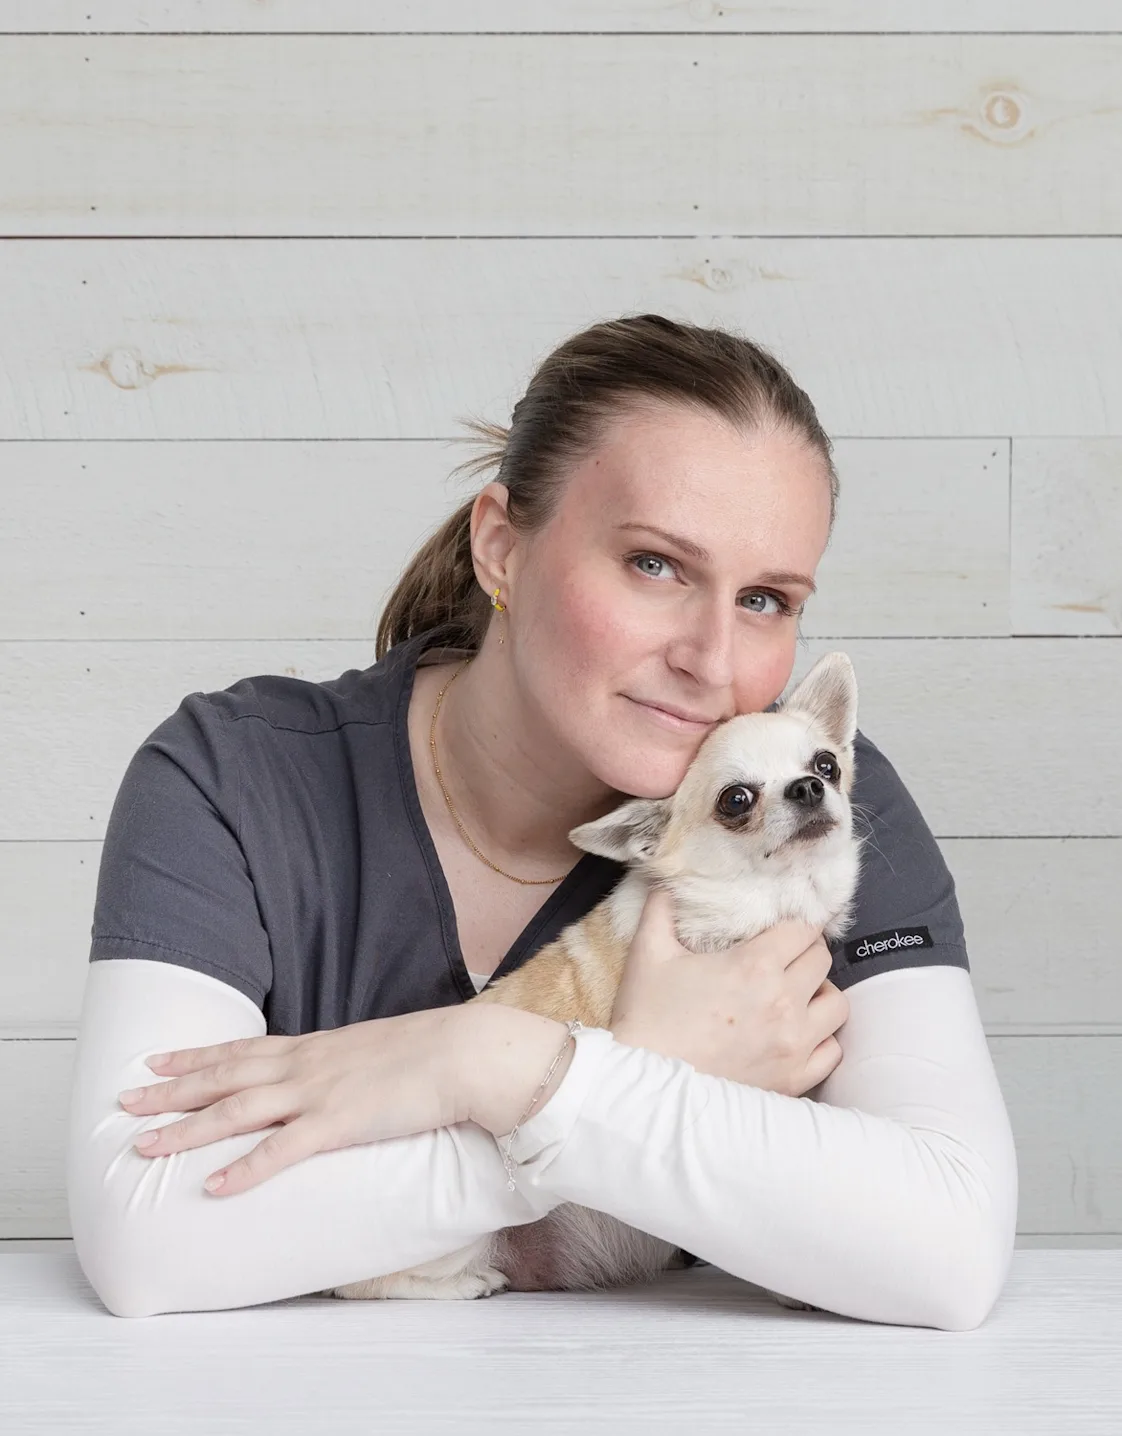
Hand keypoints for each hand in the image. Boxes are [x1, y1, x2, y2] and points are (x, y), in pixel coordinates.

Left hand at [117, 1006, 474, 1196]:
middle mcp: (305, 1067)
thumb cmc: (430, 1054)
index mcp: (314, 1049)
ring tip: (146, 1145)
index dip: (195, 1057)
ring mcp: (317, 1094)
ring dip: (187, 1129)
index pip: (241, 1050)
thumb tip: (334, 1082)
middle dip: (171, 1091)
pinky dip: (243, 1168)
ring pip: (237, 1111)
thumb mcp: (374, 1052)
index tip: (156, 1061)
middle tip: (126, 1101)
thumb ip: (345, 1067)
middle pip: (224, 1077)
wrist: (464, 1053)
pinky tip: (213, 1185)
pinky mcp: (338, 1124)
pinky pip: (281, 1151)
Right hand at [609, 885, 849, 1097]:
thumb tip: (666, 880)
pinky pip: (832, 1051)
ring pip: (837, 1005)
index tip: (783, 926)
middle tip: (784, 956)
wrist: (644, 1090)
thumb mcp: (648, 953)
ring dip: (819, 993)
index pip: (803, 928)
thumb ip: (661, 908)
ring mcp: (794, 1044)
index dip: (794, 922)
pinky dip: (821, 1039)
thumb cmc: (646, 1018)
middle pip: (823, 960)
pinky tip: (796, 1033)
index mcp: (755, 965)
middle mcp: (785, 1002)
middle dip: (806, 952)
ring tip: (795, 994)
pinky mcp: (794, 1080)